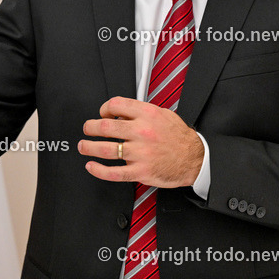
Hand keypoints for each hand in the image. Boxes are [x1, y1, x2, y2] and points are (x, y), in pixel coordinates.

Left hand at [79, 96, 203, 187]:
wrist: (194, 158)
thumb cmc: (179, 137)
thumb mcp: (163, 114)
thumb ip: (141, 111)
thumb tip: (120, 111)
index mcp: (147, 115)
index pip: (115, 105)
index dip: (103, 108)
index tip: (102, 113)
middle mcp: (142, 132)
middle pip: (105, 126)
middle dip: (90, 127)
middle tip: (87, 129)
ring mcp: (140, 153)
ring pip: (105, 149)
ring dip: (89, 147)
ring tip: (83, 146)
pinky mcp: (140, 171)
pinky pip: (114, 172)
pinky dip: (98, 170)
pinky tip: (91, 167)